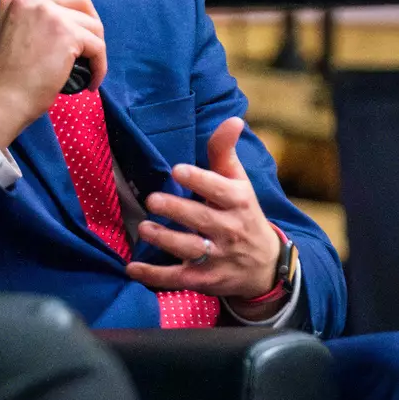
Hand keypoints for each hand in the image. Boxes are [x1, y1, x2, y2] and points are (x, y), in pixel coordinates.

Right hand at [0, 0, 106, 148]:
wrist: (3, 98)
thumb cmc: (8, 74)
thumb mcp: (11, 29)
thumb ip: (34, 13)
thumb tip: (72, 13)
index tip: (76, 6)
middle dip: (90, 22)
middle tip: (84, 46)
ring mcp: (50, 14)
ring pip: (93, 24)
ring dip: (95, 47)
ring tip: (85, 67)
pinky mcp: (67, 34)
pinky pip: (98, 46)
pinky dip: (100, 66)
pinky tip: (91, 80)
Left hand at [125, 118, 284, 308]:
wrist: (266, 266)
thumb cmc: (243, 214)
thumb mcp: (239, 183)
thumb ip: (225, 152)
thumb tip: (232, 119)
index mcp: (239, 202)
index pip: (220, 189)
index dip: (199, 180)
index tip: (177, 170)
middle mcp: (230, 230)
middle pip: (202, 219)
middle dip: (176, 210)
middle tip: (152, 200)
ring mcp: (218, 257)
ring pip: (190, 249)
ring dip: (164, 240)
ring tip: (144, 228)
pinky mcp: (206, 280)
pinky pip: (178, 278)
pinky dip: (154, 276)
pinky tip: (132, 269)